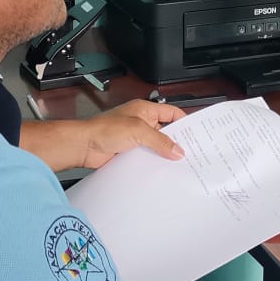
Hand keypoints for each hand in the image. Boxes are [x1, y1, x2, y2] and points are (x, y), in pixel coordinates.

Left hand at [20, 99, 186, 171]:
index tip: (196, 133)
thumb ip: (160, 141)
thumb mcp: (138, 131)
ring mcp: (134, 138)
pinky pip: (146, 156)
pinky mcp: (128, 152)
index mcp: (144, 110)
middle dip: (176, 141)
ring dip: (164, 154)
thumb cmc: (104, 129)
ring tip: (178, 163)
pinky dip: (153, 162)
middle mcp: (140, 122)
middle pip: (165, 131)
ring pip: (156, 146)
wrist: (83, 146)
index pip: (171, 112)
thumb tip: (177, 149)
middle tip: (190, 151)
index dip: (184, 121)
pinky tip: (161, 170)